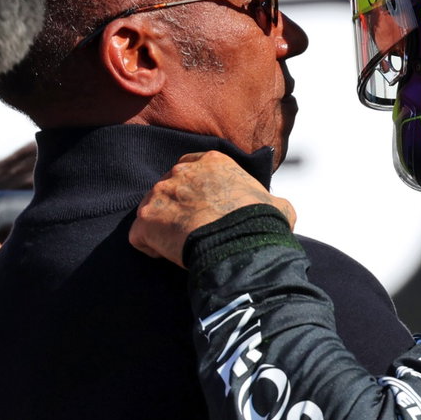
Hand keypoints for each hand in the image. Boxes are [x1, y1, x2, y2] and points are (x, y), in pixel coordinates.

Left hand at [129, 151, 295, 266]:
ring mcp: (160, 194)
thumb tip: (281, 210)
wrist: (239, 244)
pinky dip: (150, 247)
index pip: (192, 169)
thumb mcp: (278, 206)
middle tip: (193, 230)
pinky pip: (139, 236)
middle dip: (177, 208)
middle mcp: (181, 172)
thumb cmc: (260, 224)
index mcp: (212, 162)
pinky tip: (169, 256)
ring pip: (152, 210)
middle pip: (169, 188)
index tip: (204, 209)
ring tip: (181, 246)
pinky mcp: (146, 219)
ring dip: (163, 227)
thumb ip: (273, 201)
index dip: (196, 191)